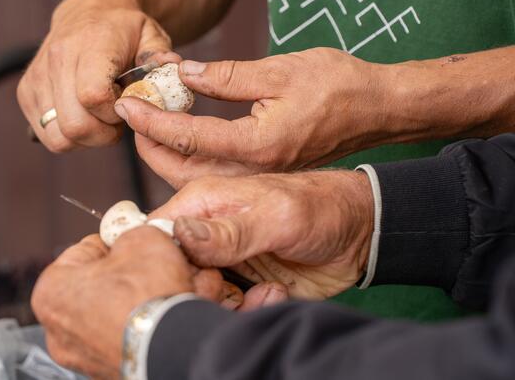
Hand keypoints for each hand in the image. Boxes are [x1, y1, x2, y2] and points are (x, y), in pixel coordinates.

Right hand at [17, 0, 179, 151]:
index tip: (127, 103)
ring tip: (99, 116)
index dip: (114, 113)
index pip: (92, 97)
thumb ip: (161, 56)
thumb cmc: (126, 28)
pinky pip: (45, 134)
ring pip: (57, 137)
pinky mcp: (26, 92)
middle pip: (74, 126)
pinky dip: (67, 135)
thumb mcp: (152, 34)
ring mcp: (37, 77)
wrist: (91, 10)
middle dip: (103, 133)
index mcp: (90, 43)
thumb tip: (173, 70)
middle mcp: (57, 59)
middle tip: (117, 117)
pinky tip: (83, 114)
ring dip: (85, 138)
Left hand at [31, 228, 286, 377]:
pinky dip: (159, 320)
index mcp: (52, 291)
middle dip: (139, 271)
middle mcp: (61, 329)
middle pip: (107, 284)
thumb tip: (137, 238)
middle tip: (161, 260)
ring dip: (154, 294)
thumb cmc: (148, 295)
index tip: (134, 238)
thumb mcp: (142, 237)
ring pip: (125, 311)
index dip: (117, 240)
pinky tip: (184, 305)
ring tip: (182, 280)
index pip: (85, 250)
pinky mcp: (114, 369)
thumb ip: (132, 233)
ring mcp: (86, 355)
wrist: (175, 345)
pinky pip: (138, 334)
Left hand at [113, 47, 393, 187]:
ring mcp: (261, 176)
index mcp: (259, 144)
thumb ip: (227, 76)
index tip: (126, 104)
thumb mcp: (280, 70)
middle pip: (184, 170)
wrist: (380, 109)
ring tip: (147, 125)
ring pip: (198, 176)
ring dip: (168, 154)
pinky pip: (216, 173)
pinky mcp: (265, 173)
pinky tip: (181, 136)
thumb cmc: (339, 85)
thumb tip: (184, 75)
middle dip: (150, 146)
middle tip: (130, 116)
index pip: (189, 137)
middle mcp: (256, 169)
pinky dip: (191, 157)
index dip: (152, 121)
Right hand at [148, 170, 373, 299]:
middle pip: (173, 271)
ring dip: (226, 304)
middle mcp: (205, 233)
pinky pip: (227, 308)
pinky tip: (274, 295)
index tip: (191, 275)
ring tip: (263, 292)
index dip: (162, 259)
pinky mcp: (240, 284)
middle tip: (228, 289)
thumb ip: (229, 230)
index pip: (155, 234)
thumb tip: (179, 234)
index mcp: (201, 203)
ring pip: (198, 295)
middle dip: (197, 289)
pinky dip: (249, 311)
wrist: (360, 234)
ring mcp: (222, 260)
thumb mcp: (276, 216)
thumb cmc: (320, 208)